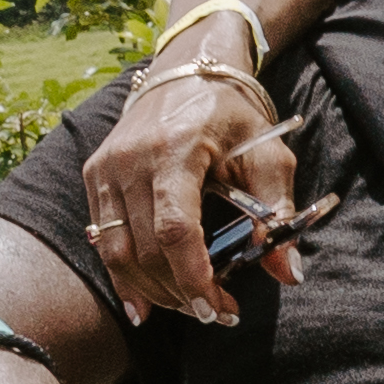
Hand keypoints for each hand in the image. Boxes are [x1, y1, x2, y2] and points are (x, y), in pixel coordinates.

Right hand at [86, 61, 302, 326]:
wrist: (187, 69)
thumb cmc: (233, 114)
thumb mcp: (268, 153)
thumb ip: (278, 210)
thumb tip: (288, 273)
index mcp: (177, 149)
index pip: (175, 228)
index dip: (194, 276)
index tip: (218, 307)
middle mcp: (132, 159)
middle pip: (145, 249)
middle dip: (179, 292)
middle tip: (214, 313)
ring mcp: (106, 168)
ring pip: (117, 251)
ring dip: (152, 291)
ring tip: (188, 308)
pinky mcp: (95, 175)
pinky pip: (102, 238)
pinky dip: (123, 276)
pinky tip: (144, 303)